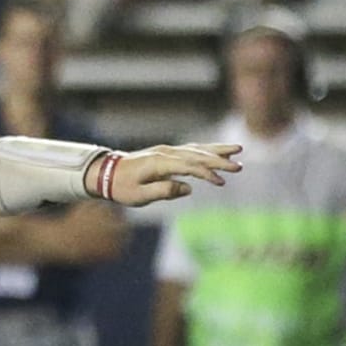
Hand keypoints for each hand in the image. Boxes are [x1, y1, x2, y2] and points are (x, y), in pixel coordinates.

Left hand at [91, 144, 241, 206]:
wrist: (106, 173)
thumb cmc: (121, 188)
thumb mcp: (139, 196)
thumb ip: (164, 191)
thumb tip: (188, 188)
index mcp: (159, 163)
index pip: (189, 166)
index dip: (206, 173)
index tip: (221, 182)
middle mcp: (165, 153)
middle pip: (197, 155)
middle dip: (219, 160)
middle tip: (239, 167)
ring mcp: (166, 151)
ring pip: (196, 148)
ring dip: (217, 150)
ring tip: (238, 151)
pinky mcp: (166, 153)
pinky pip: (189, 149)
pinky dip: (205, 150)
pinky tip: (218, 151)